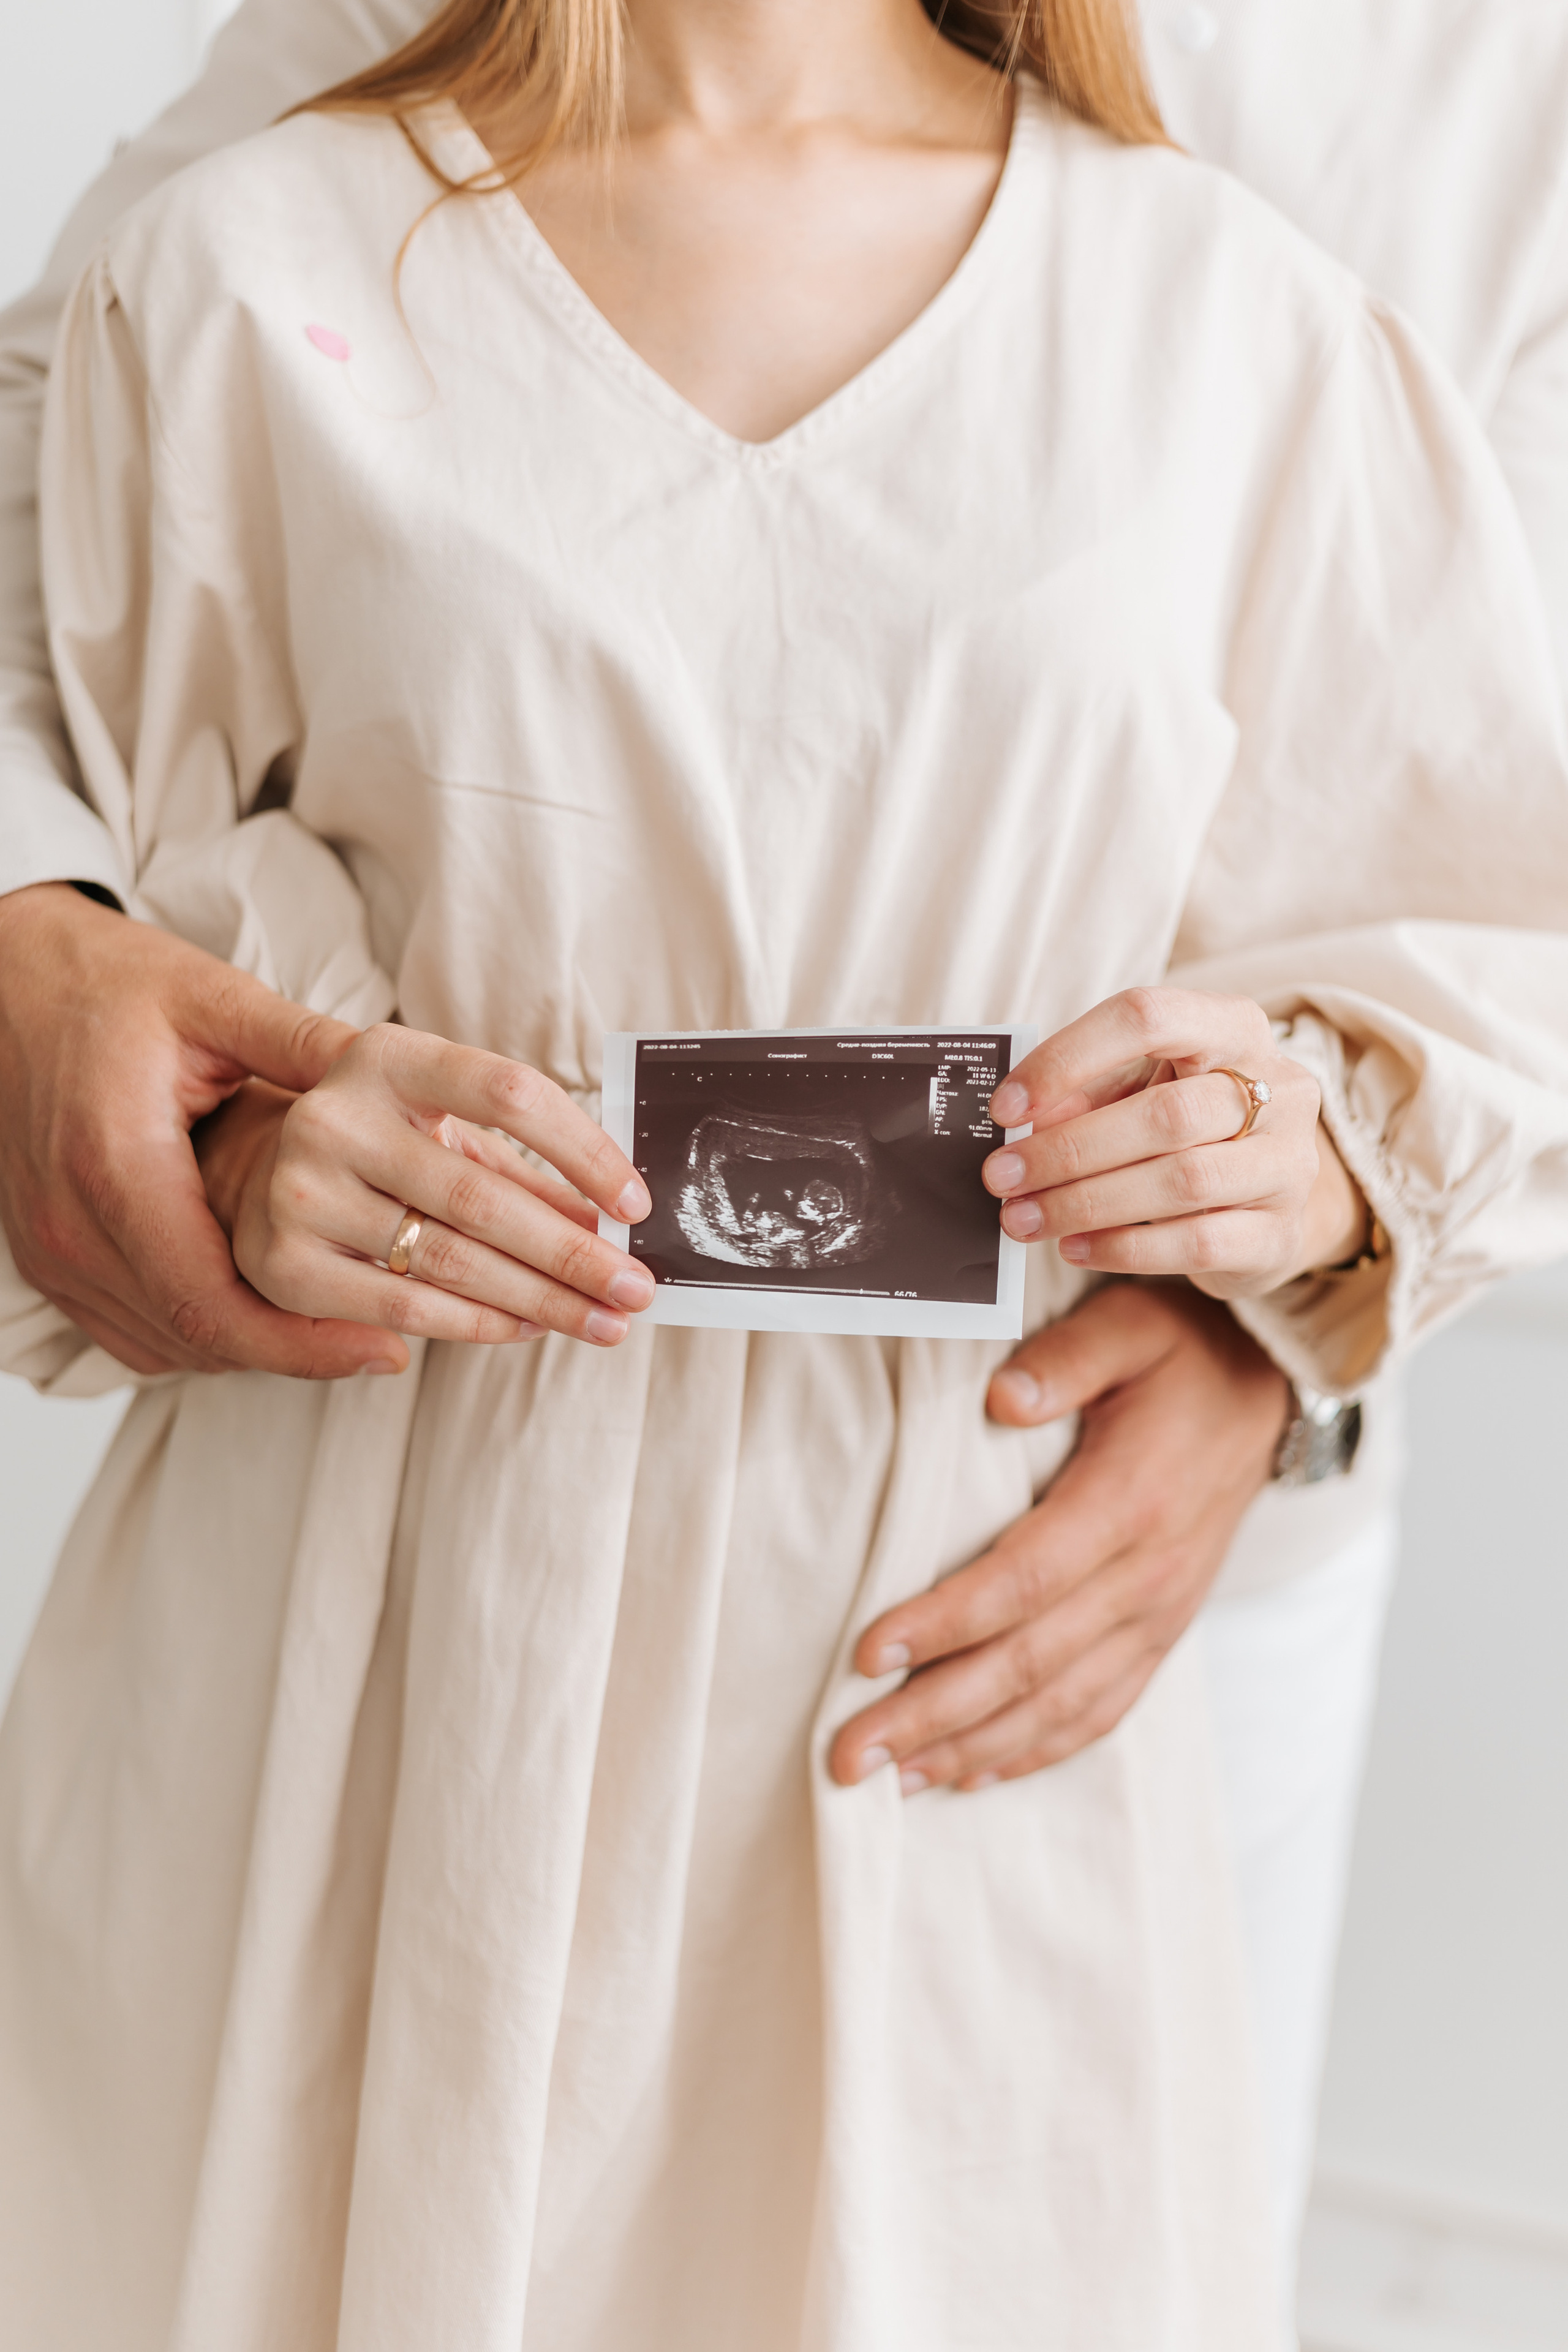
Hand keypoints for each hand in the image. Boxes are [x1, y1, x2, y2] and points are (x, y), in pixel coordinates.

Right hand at [0, 884, 397, 1377]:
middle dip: (298, 1352)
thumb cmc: (106, 983)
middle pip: (198, 1339)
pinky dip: (201, 1334)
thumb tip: (402, 1070)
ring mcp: (51, 1252)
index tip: (387, 1348)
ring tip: (340, 1323)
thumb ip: (304, 1043)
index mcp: (115, 1167)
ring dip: (254, 1346)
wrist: (10, 981)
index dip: (305, 1342)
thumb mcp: (213, 999)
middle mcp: (70, 1228)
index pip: (213, 1305)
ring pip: (168, 1346)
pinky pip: (132, 1332)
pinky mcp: (47, 1259)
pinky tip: (262, 1304)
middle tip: (387, 1343)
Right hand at [196, 1025, 653, 1346]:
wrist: (252, 1175)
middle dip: (574, 1254)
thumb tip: (614, 1224)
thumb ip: (521, 1167)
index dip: (584, 1151)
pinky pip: (407, 1308)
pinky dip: (482, 1323)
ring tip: (603, 1320)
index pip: (509, 1093)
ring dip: (543, 1300)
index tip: (637, 1204)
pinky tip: (532, 1328)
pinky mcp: (285, 1263)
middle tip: (636, 1289)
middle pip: (483, 1195)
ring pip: (452, 1259)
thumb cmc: (381, 1147)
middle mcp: (333, 1116)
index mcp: (385, 1057)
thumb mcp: (443, 1129)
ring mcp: (300, 1191)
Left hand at [828, 1281, 1288, 1791]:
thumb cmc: (1182, 1354)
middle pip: (1028, 1665)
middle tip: (847, 1753)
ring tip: (889, 1779)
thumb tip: (1002, 1398)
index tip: (868, 1655)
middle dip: (932, 1714)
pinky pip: (1098, 1712)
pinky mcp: (1161, 1635)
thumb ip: (1068, 1357)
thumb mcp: (1130, 1325)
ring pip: (1059, 1706)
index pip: (1024, 1581)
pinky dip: (1033, 1751)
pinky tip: (969, 1773)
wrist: (1269, 1393)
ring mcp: (1158, 1617)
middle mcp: (1147, 1577)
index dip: (945, 1624)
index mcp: (1130, 1503)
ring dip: (970, 1749)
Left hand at [981, 987, 1365, 1297]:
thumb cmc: (1191, 1128)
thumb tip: (1019, 1129)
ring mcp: (1288, 1164)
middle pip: (1167, 1113)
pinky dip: (1124, 1248)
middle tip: (1002, 1177)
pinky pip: (1197, 1243)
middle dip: (1070, 1149)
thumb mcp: (1142, 1090)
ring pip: (1182, 1181)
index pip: (1148, 1018)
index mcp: (1233, 1027)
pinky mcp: (1281, 1233)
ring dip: (1087, 1203)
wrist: (1270, 1197)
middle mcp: (1279, 1088)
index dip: (1069, 1058)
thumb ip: (1087, 1098)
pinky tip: (1074, 1248)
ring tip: (1026, 1218)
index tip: (1006, 1107)